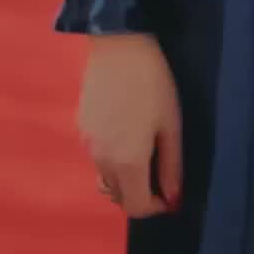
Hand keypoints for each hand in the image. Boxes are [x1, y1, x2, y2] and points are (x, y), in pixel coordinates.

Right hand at [78, 33, 181, 219]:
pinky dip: (112, 158)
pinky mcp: (81, 128)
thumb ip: (172, 165)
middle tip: (160, 172)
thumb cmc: (153, 83)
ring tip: (144, 151)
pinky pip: (97, 156)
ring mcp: (87, 144)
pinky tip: (126, 131)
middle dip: (140, 194)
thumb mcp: (171, 124)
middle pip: (118, 196)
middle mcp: (101, 160)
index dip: (155, 207)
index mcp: (127, 163)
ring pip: (105, 178)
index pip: (135, 207)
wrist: (118, 45)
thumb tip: (172, 198)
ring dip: (124, 178)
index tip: (170, 194)